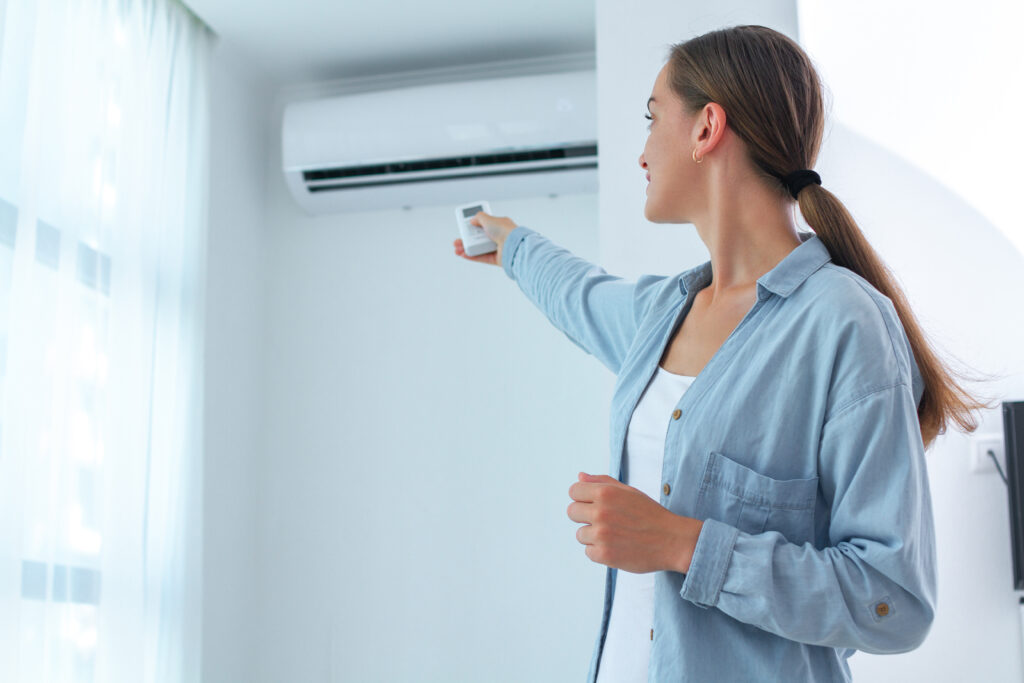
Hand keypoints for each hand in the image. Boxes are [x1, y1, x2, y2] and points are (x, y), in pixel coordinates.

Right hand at [453, 211, 517, 266]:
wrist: (514, 245)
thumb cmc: (505, 231)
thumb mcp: (489, 219)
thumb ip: (479, 217)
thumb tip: (473, 220)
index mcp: (499, 225)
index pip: (484, 224)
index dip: (474, 225)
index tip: (464, 226)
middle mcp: (498, 236)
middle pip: (479, 238)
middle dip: (466, 239)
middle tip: (458, 240)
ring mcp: (497, 248)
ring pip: (478, 249)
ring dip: (466, 248)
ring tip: (457, 249)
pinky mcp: (496, 259)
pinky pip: (482, 258)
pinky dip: (472, 256)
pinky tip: (463, 254)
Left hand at [567, 472, 702, 573]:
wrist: (672, 541)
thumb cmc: (650, 514)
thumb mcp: (629, 492)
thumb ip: (602, 482)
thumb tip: (579, 476)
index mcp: (606, 493)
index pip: (574, 491)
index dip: (582, 498)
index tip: (594, 504)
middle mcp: (601, 512)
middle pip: (572, 512)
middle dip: (585, 516)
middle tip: (605, 521)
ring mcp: (601, 535)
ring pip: (580, 534)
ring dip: (593, 536)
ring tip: (615, 535)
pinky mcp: (604, 555)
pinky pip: (588, 552)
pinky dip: (600, 551)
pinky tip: (616, 547)